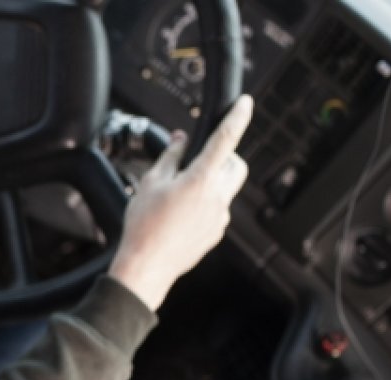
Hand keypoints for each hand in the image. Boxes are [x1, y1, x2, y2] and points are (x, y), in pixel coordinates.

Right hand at [110, 95, 253, 310]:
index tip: (246, 104)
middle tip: (204, 160)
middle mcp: (217, 197)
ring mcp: (220, 217)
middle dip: (227, 157)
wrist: (146, 265)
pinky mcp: (216, 233)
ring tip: (183, 194)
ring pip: (227, 188)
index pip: (226, 138)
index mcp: (200, 179)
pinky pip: (218, 210)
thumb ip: (170, 156)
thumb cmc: (144, 226)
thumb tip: (180, 139)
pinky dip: (206, 205)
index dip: (238, 117)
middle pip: (237, 165)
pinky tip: (182, 215)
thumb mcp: (150, 182)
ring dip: (213, 182)